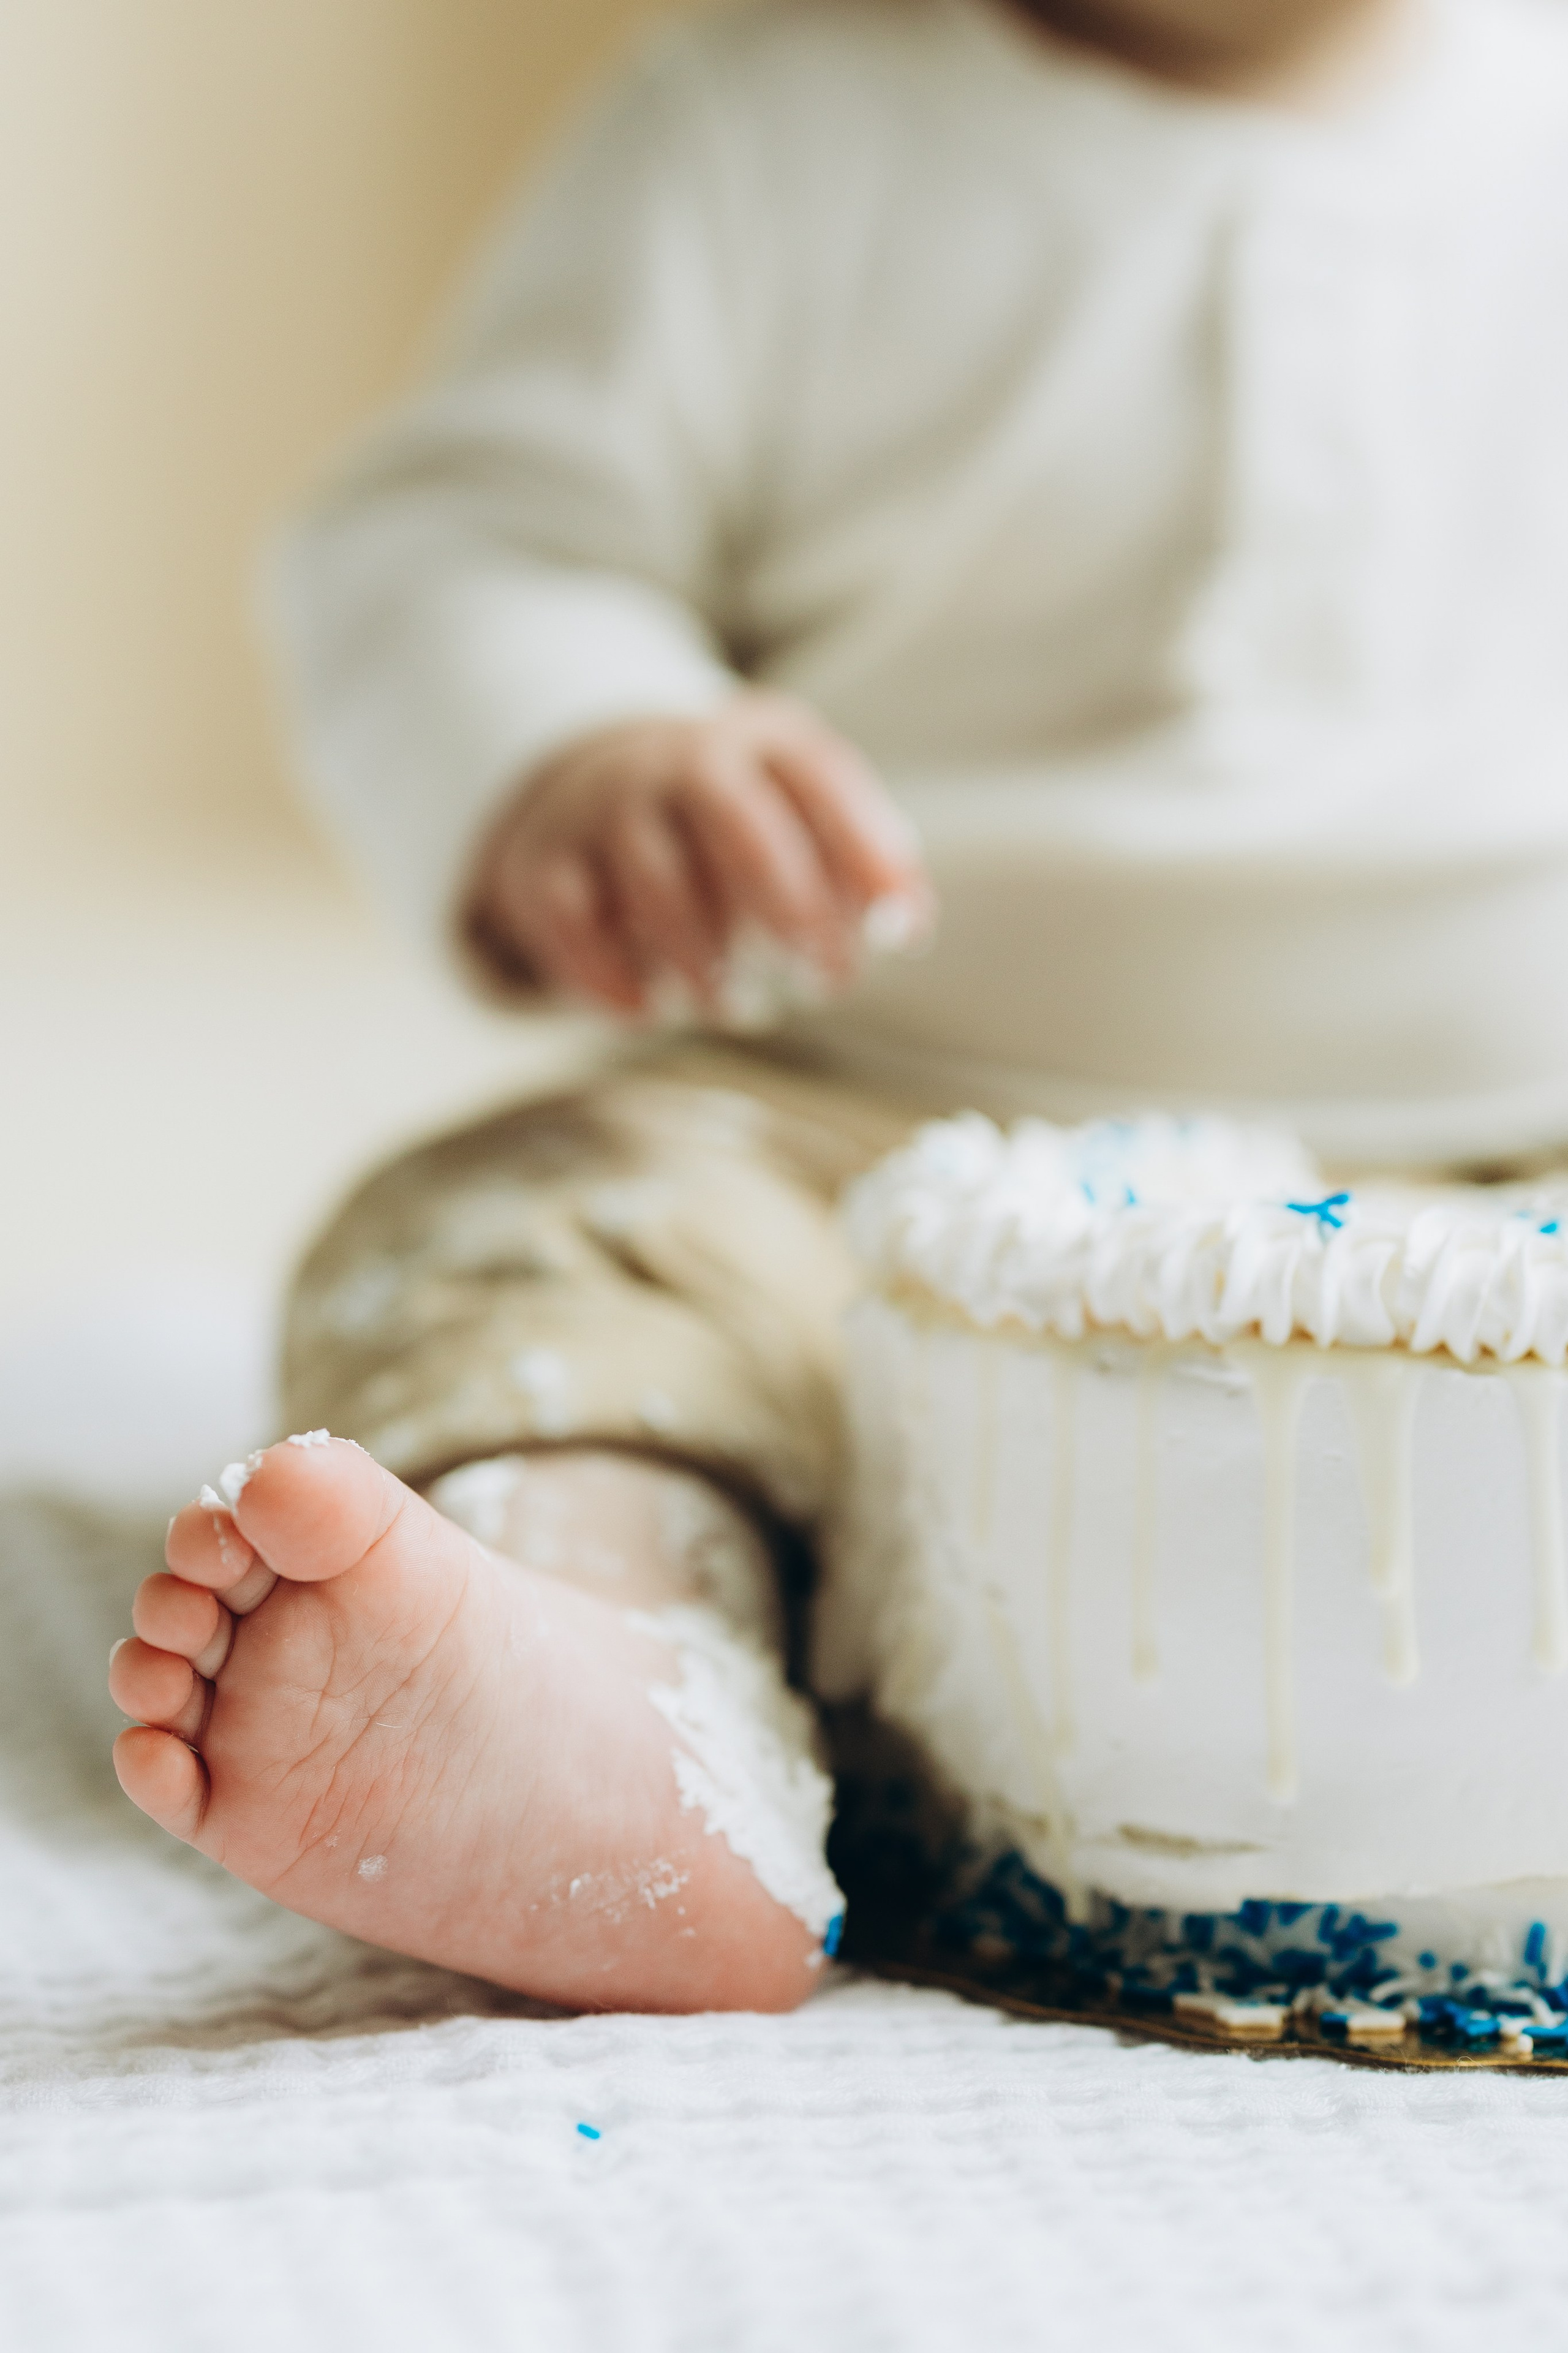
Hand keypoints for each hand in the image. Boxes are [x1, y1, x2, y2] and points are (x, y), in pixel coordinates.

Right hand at [467, 690, 931, 1013]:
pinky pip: (573, 922)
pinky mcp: (544, 861)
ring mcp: (604, 808)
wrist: (589, 777)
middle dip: (792, 906)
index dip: (865, 853)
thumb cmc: (727, 815)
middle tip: (827, 979)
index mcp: (758, 742)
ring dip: (706, 957)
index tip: (900, 927)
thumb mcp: (797, 805)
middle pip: (737, 823)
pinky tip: (650, 1010)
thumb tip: (905, 925)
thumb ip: (856, 857)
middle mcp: (678, 760)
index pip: (819, 782)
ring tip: (738, 1006)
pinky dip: (611, 976)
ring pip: (658, 879)